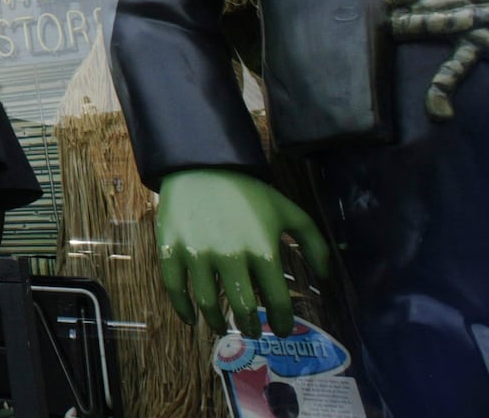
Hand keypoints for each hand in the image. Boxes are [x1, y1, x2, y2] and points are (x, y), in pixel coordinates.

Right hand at [155, 169, 328, 336]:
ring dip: (218, 322)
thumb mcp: (288, 211)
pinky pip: (175, 288)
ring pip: (207, 302)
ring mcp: (197, 253)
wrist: (202, 165)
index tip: (283, 329)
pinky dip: (182, 309)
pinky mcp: (170, 249)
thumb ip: (313, 242)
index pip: (277, 300)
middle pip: (242, 307)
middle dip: (251, 326)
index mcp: (262, 249)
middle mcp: (230, 255)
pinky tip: (191, 318)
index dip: (282, 321)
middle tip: (253, 331)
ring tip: (224, 327)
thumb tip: (326, 277)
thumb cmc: (248, 191)